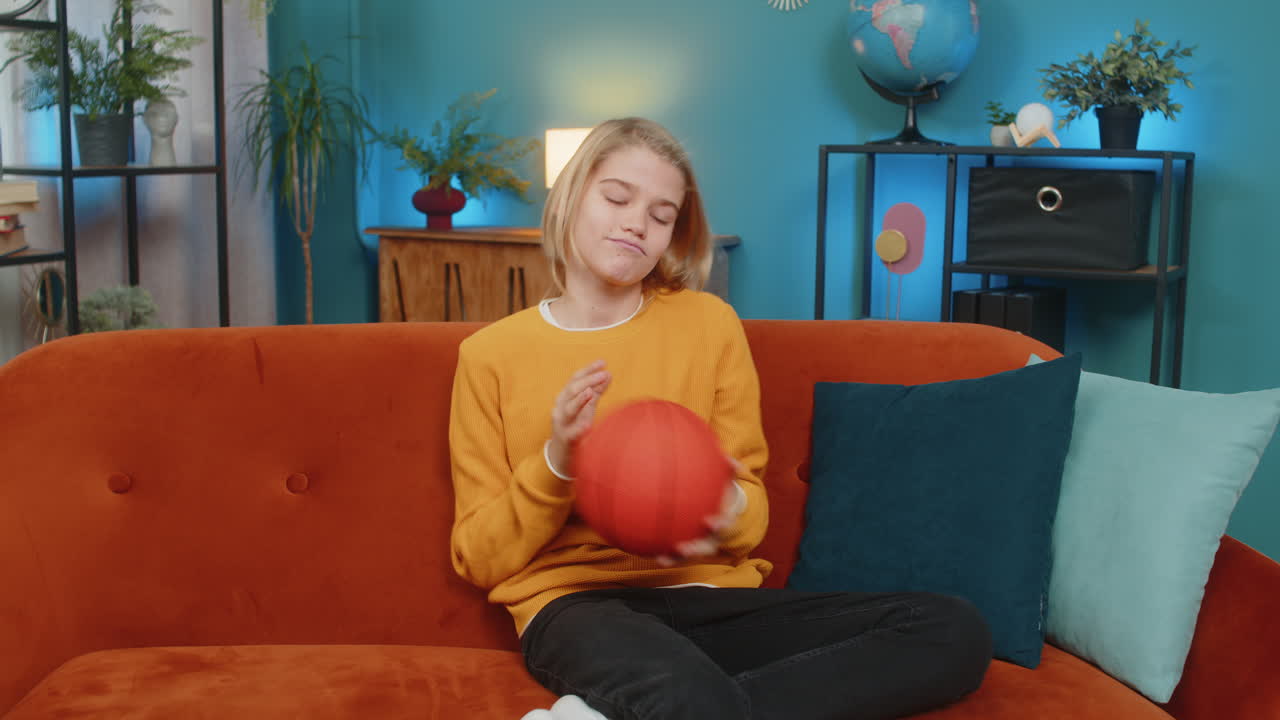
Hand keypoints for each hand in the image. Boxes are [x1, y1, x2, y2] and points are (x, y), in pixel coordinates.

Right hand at [547, 360, 611, 475]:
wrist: (561, 452)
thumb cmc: (575, 425)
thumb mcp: (585, 407)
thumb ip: (596, 392)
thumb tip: (608, 375)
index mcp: (565, 398)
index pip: (575, 379)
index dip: (588, 370)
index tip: (603, 363)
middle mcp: (560, 408)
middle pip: (571, 390)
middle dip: (588, 381)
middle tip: (604, 374)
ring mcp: (562, 424)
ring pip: (568, 409)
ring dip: (580, 400)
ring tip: (591, 393)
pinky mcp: (566, 440)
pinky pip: (572, 433)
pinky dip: (579, 428)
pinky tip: (588, 425)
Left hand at [656, 458, 746, 565]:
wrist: (717, 507)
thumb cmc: (719, 491)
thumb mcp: (726, 480)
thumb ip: (729, 470)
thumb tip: (734, 461)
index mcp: (724, 522)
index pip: (724, 526)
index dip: (718, 526)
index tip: (708, 521)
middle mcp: (712, 538)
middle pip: (706, 548)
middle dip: (695, 551)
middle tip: (683, 548)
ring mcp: (699, 545)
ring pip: (689, 555)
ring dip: (676, 559)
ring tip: (662, 559)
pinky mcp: (686, 548)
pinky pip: (675, 554)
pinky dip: (664, 555)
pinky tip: (649, 552)